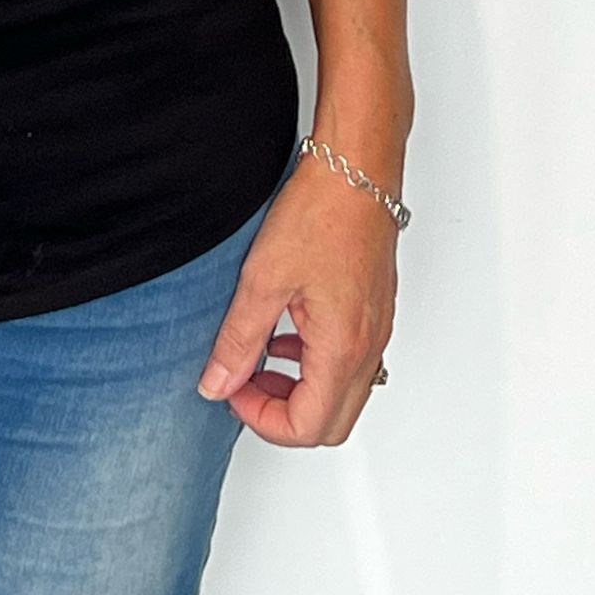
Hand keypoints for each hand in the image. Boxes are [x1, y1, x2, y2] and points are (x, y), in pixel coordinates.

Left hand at [196, 153, 397, 444]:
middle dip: (282, 415)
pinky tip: (286, 331)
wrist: (358, 166)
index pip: (307, 428)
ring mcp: (377, 329)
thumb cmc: (322, 211)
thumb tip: (217, 383)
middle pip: (331, 423)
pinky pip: (350, 361)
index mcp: (343, 349)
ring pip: (343, 394)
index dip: (261, 420)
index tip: (233, 390)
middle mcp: (369, 346)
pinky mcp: (375, 310)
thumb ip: (238, 339)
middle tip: (245, 383)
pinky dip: (315, 363)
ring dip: (299, 389)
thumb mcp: (263, 279)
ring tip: (260, 356)